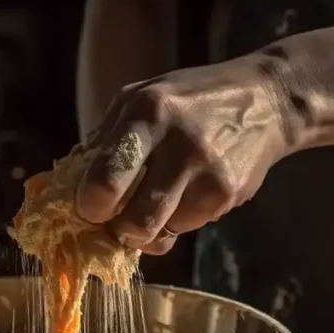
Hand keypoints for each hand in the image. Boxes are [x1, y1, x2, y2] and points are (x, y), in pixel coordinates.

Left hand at [77, 59, 289, 253]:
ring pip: (159, 234)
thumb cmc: (188, 101)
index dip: (89, 205)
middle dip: (116, 231)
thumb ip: (106, 140)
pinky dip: (175, 222)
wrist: (266, 101)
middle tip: (113, 220)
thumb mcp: (142, 98)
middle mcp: (180, 145)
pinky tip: (184, 194)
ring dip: (146, 230)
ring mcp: (209, 174)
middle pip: (134, 222)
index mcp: (149, 113)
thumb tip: (68, 188)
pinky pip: (186, 230)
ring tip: (151, 203)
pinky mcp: (228, 196)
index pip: (106, 177)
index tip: (88, 206)